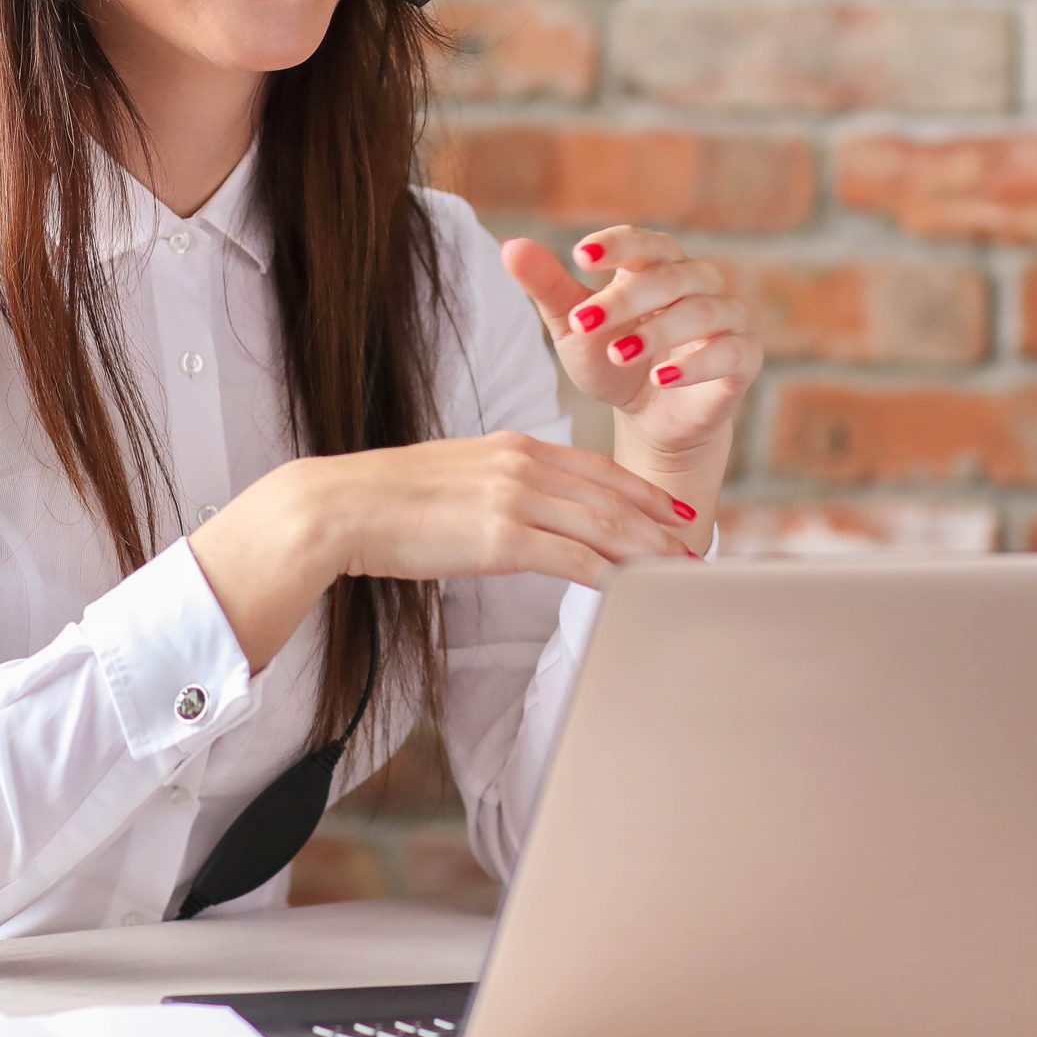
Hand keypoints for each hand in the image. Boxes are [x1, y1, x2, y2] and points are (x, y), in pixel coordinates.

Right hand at [201, 432, 698, 621]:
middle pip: (611, 497)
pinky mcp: (499, 538)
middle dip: (659, 526)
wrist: (340, 507)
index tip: (673, 513)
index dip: (643, 493)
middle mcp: (522, 465)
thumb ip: (500, 486)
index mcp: (514, 446)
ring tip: (679, 572)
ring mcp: (513, 499)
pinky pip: (570, 558)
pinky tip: (631, 589)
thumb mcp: (457, 476)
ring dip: (647, 553)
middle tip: (696, 549)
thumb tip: (525, 515)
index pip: (597, 468)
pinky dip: (608, 574)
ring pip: (602, 527)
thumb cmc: (388, 501)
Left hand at [502, 225, 760, 460]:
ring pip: (702, 310)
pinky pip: (732, 352)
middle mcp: (698, 283)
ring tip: (619, 353)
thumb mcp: (574, 327)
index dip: (616, 244)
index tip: (579, 256)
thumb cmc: (612, 363)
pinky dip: (697, 364)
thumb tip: (510, 246)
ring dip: (658, 330)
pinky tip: (662, 378)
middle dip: (626, 298)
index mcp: (657, 264)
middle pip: (671, 274)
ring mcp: (726, 318)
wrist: (648, 420)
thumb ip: (548, 286)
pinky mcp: (743, 359)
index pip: (643, 241)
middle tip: (585, 321)